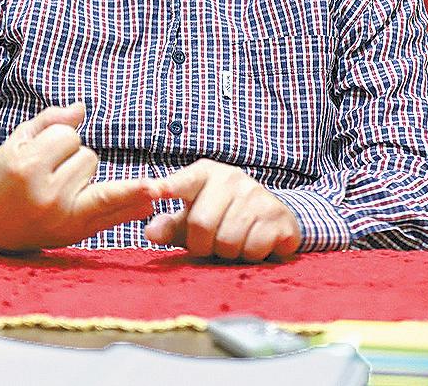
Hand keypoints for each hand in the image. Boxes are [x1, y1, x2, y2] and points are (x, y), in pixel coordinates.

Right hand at [0, 101, 160, 249]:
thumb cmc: (4, 175)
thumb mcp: (17, 141)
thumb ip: (50, 120)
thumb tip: (82, 109)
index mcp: (28, 169)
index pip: (68, 135)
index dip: (56, 137)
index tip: (36, 152)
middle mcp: (48, 196)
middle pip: (88, 156)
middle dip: (71, 158)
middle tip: (45, 175)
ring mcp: (65, 218)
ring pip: (100, 177)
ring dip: (86, 177)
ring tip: (56, 189)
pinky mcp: (77, 234)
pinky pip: (114, 215)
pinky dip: (133, 205)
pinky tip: (151, 199)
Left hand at [145, 159, 300, 260]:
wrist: (271, 215)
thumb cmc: (222, 216)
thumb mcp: (193, 217)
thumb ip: (169, 226)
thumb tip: (150, 232)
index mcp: (205, 173)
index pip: (185, 181)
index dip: (169, 186)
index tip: (153, 190)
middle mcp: (231, 177)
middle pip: (201, 224)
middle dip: (203, 245)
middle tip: (211, 242)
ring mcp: (256, 193)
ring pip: (228, 241)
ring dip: (227, 252)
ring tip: (234, 240)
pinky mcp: (277, 214)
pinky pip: (253, 249)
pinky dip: (250, 255)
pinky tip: (254, 242)